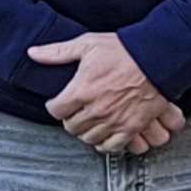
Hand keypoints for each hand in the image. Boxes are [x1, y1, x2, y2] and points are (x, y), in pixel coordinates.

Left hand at [29, 30, 183, 155]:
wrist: (157, 58)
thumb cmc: (124, 50)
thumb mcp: (87, 44)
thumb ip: (57, 52)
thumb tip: (33, 53)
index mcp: (82, 89)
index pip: (55, 110)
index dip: (56, 106)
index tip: (60, 103)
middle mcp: (97, 109)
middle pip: (71, 126)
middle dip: (71, 119)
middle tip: (76, 112)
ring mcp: (115, 120)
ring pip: (89, 138)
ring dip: (87, 131)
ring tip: (91, 122)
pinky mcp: (132, 126)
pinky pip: (113, 146)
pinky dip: (106, 143)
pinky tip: (105, 135)